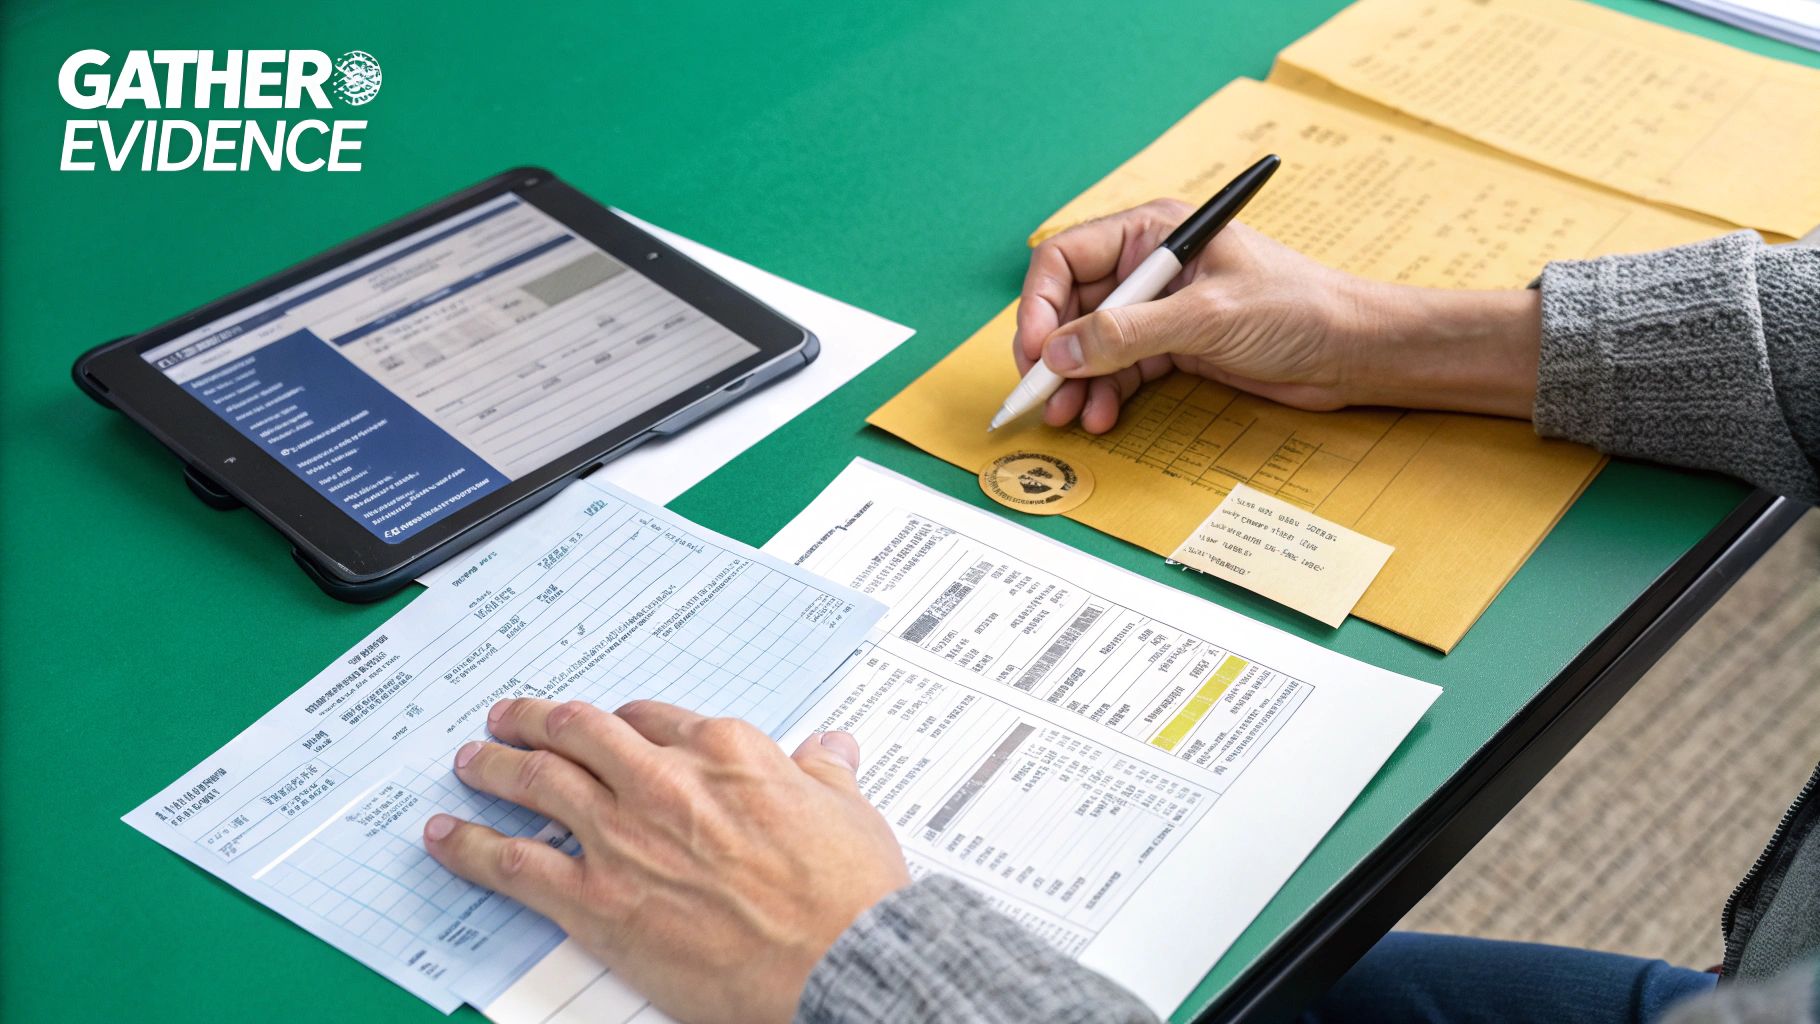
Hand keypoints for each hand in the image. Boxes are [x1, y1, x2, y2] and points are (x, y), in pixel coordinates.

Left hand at [422, 698, 909, 1023]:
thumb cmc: (849, 892)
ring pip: (537, 782)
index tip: (602, 725)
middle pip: (580, 733)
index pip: (651, 718)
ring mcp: (624, 838)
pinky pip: (514, 864)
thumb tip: (832, 748)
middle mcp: (663, 782)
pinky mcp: (597, 901)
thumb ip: (826, 773)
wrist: (839, 959)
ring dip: (493, 765)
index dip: (620, 720)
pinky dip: (469, 846)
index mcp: (724, 751)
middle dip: (537, 720)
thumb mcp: (848, 811)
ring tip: (469, 760)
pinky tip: (445, 836)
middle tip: (510, 717)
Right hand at [1013, 199, 1542, 432]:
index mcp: (1153, 232)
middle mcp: (1148, 266)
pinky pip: (1118, 369)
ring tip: (1071, 416)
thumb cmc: (1297, 309)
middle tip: (1040, 395)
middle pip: (1070, 305)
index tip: (1034, 352)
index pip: (1066, 258)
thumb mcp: (1207, 317)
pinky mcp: (1173, 346)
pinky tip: (1102, 416)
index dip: (1040, 305)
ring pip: (1089, 344)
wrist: (1352, 350)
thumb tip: (1060, 352)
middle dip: (1052, 352)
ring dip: (1074, 381)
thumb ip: (1129, 335)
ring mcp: (1159, 308)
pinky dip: (1103, 393)